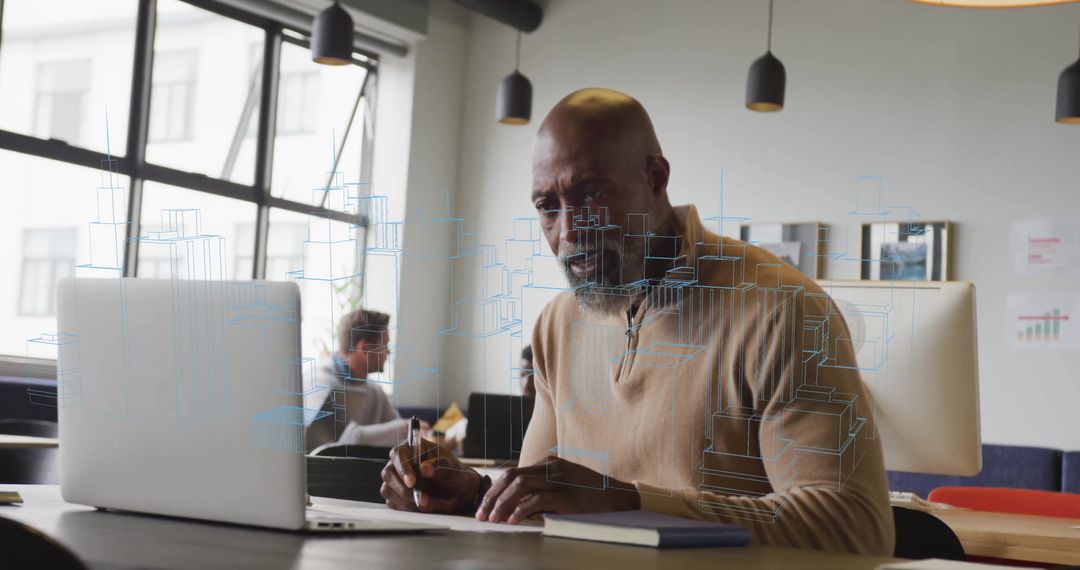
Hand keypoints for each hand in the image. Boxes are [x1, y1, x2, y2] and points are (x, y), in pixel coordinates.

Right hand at [381, 436, 479, 513]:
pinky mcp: (395, 495)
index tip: (412, 482)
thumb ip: (440, 467)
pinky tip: (420, 507)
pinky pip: (392, 503)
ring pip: (387, 490)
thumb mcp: (453, 469)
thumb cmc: (454, 474)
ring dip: (405, 500)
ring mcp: (395, 479)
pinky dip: (405, 507)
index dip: (402, 468)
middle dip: (402, 489)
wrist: (458, 490)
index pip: (397, 453)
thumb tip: (424, 468)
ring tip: (425, 503)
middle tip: (421, 499)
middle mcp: (399, 463)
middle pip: (388, 473)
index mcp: (411, 447)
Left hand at [476, 456, 640, 523]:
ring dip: (502, 504)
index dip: (495, 489)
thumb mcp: (563, 485)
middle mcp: (552, 468)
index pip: (513, 472)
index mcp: (548, 464)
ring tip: (493, 519)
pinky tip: (513, 521)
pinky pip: (538, 501)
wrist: (619, 497)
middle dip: (493, 496)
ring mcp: (560, 481)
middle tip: (481, 514)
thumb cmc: (589, 495)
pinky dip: (521, 510)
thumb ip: (542, 488)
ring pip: (521, 487)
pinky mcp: (568, 496)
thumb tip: (514, 504)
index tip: (484, 505)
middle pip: (512, 477)